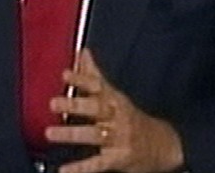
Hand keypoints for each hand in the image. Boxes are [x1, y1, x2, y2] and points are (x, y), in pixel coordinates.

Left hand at [46, 49, 184, 172]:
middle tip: (53, 103)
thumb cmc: (131, 118)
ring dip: (72, 134)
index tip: (65, 74)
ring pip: (94, 135)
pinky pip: (98, 164)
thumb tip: (82, 52)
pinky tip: (64, 170)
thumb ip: (94, 75)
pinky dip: (81, 168)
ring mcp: (117, 139)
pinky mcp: (117, 159)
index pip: (98, 86)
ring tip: (50, 133)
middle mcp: (116, 117)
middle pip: (96, 109)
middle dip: (76, 105)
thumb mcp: (115, 95)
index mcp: (114, 100)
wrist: (164, 145)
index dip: (82, 80)